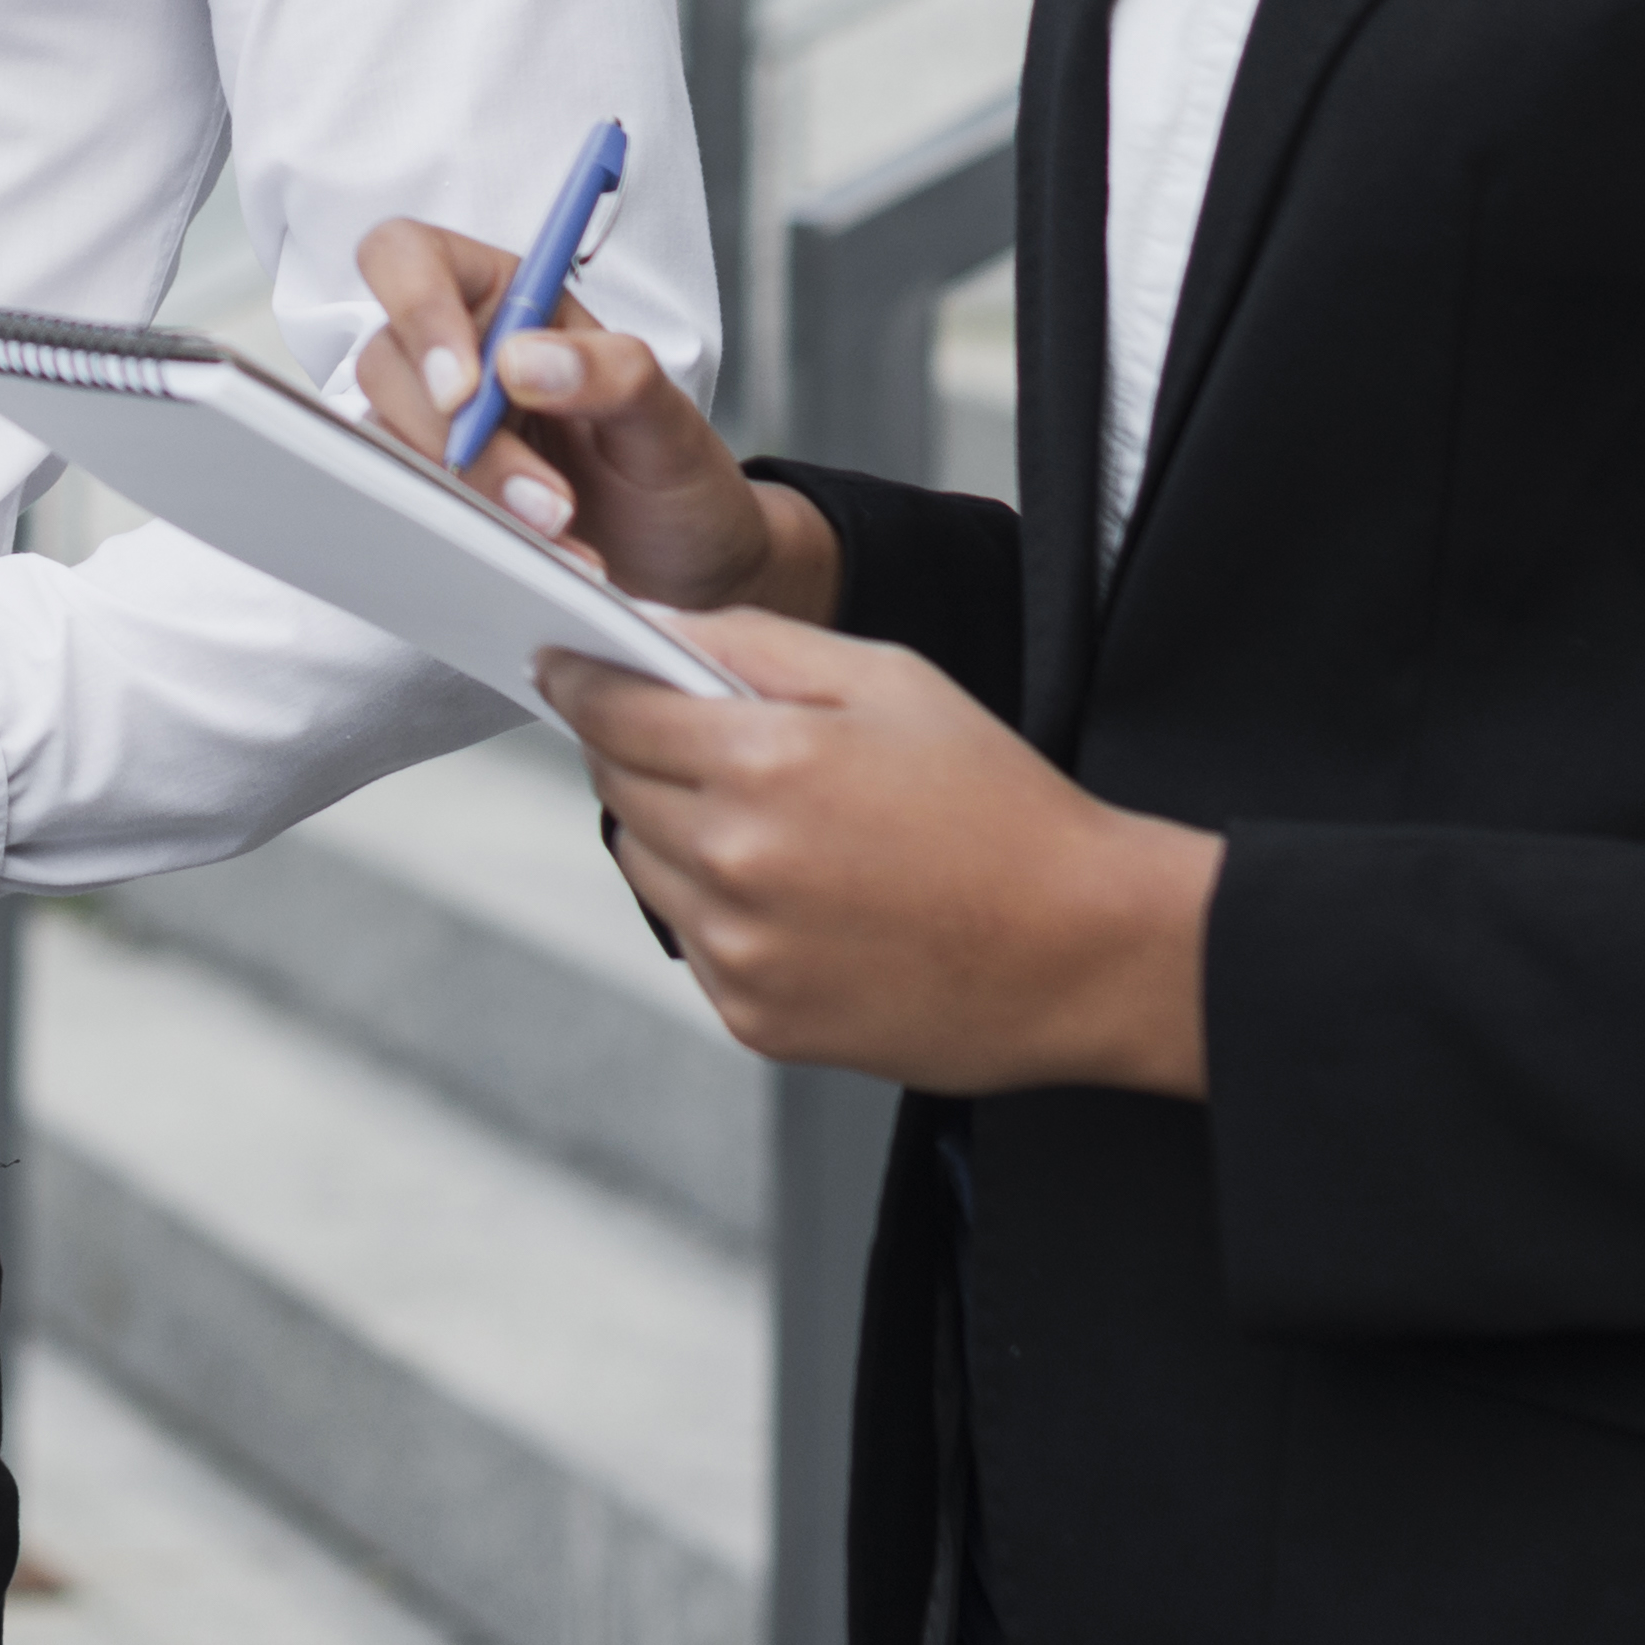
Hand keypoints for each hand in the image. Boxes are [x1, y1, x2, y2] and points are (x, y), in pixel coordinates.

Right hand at [358, 216, 835, 624]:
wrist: (686, 564)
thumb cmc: (676, 476)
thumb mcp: (668, 420)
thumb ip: (612, 374)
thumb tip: (525, 361)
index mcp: (509, 297)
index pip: (411, 259)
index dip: (417, 310)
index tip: (465, 390)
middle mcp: (461, 352)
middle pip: (387, 361)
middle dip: (458, 437)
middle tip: (541, 494)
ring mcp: (440, 425)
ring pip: (388, 438)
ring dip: (470, 492)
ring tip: (558, 526)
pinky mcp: (434, 489)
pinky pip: (411, 501)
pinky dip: (471, 532)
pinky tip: (540, 551)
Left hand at [553, 608, 1216, 1098]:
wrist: (1085, 948)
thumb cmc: (1002, 807)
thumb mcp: (888, 678)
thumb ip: (753, 642)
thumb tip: (649, 626)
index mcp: (765, 764)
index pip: (610, 709)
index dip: (579, 679)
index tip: (559, 662)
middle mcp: (737, 864)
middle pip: (615, 784)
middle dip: (632, 747)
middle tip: (683, 732)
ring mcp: (742, 952)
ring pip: (644, 864)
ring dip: (671, 829)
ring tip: (764, 815)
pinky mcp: (757, 1018)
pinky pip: (693, 939)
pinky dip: (717, 906)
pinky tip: (798, 889)